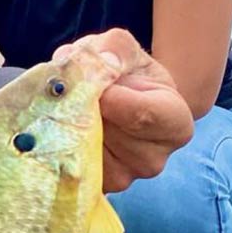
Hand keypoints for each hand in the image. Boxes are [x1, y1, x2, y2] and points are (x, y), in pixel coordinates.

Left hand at [54, 29, 192, 192]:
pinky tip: (61, 124)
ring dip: (65, 120)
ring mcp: (123, 177)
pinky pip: (66, 160)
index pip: (142, 115)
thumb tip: (102, 62)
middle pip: (105, 131)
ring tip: (71, 104)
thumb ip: (115, 48)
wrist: (116, 101)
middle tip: (72, 88)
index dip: (112, 97)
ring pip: (80, 144)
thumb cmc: (125, 74)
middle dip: (82, 105)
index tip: (98, 86)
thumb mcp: (124, 50)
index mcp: (175, 124)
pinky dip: (56, 138)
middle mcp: (153, 159)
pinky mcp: (92, 184)